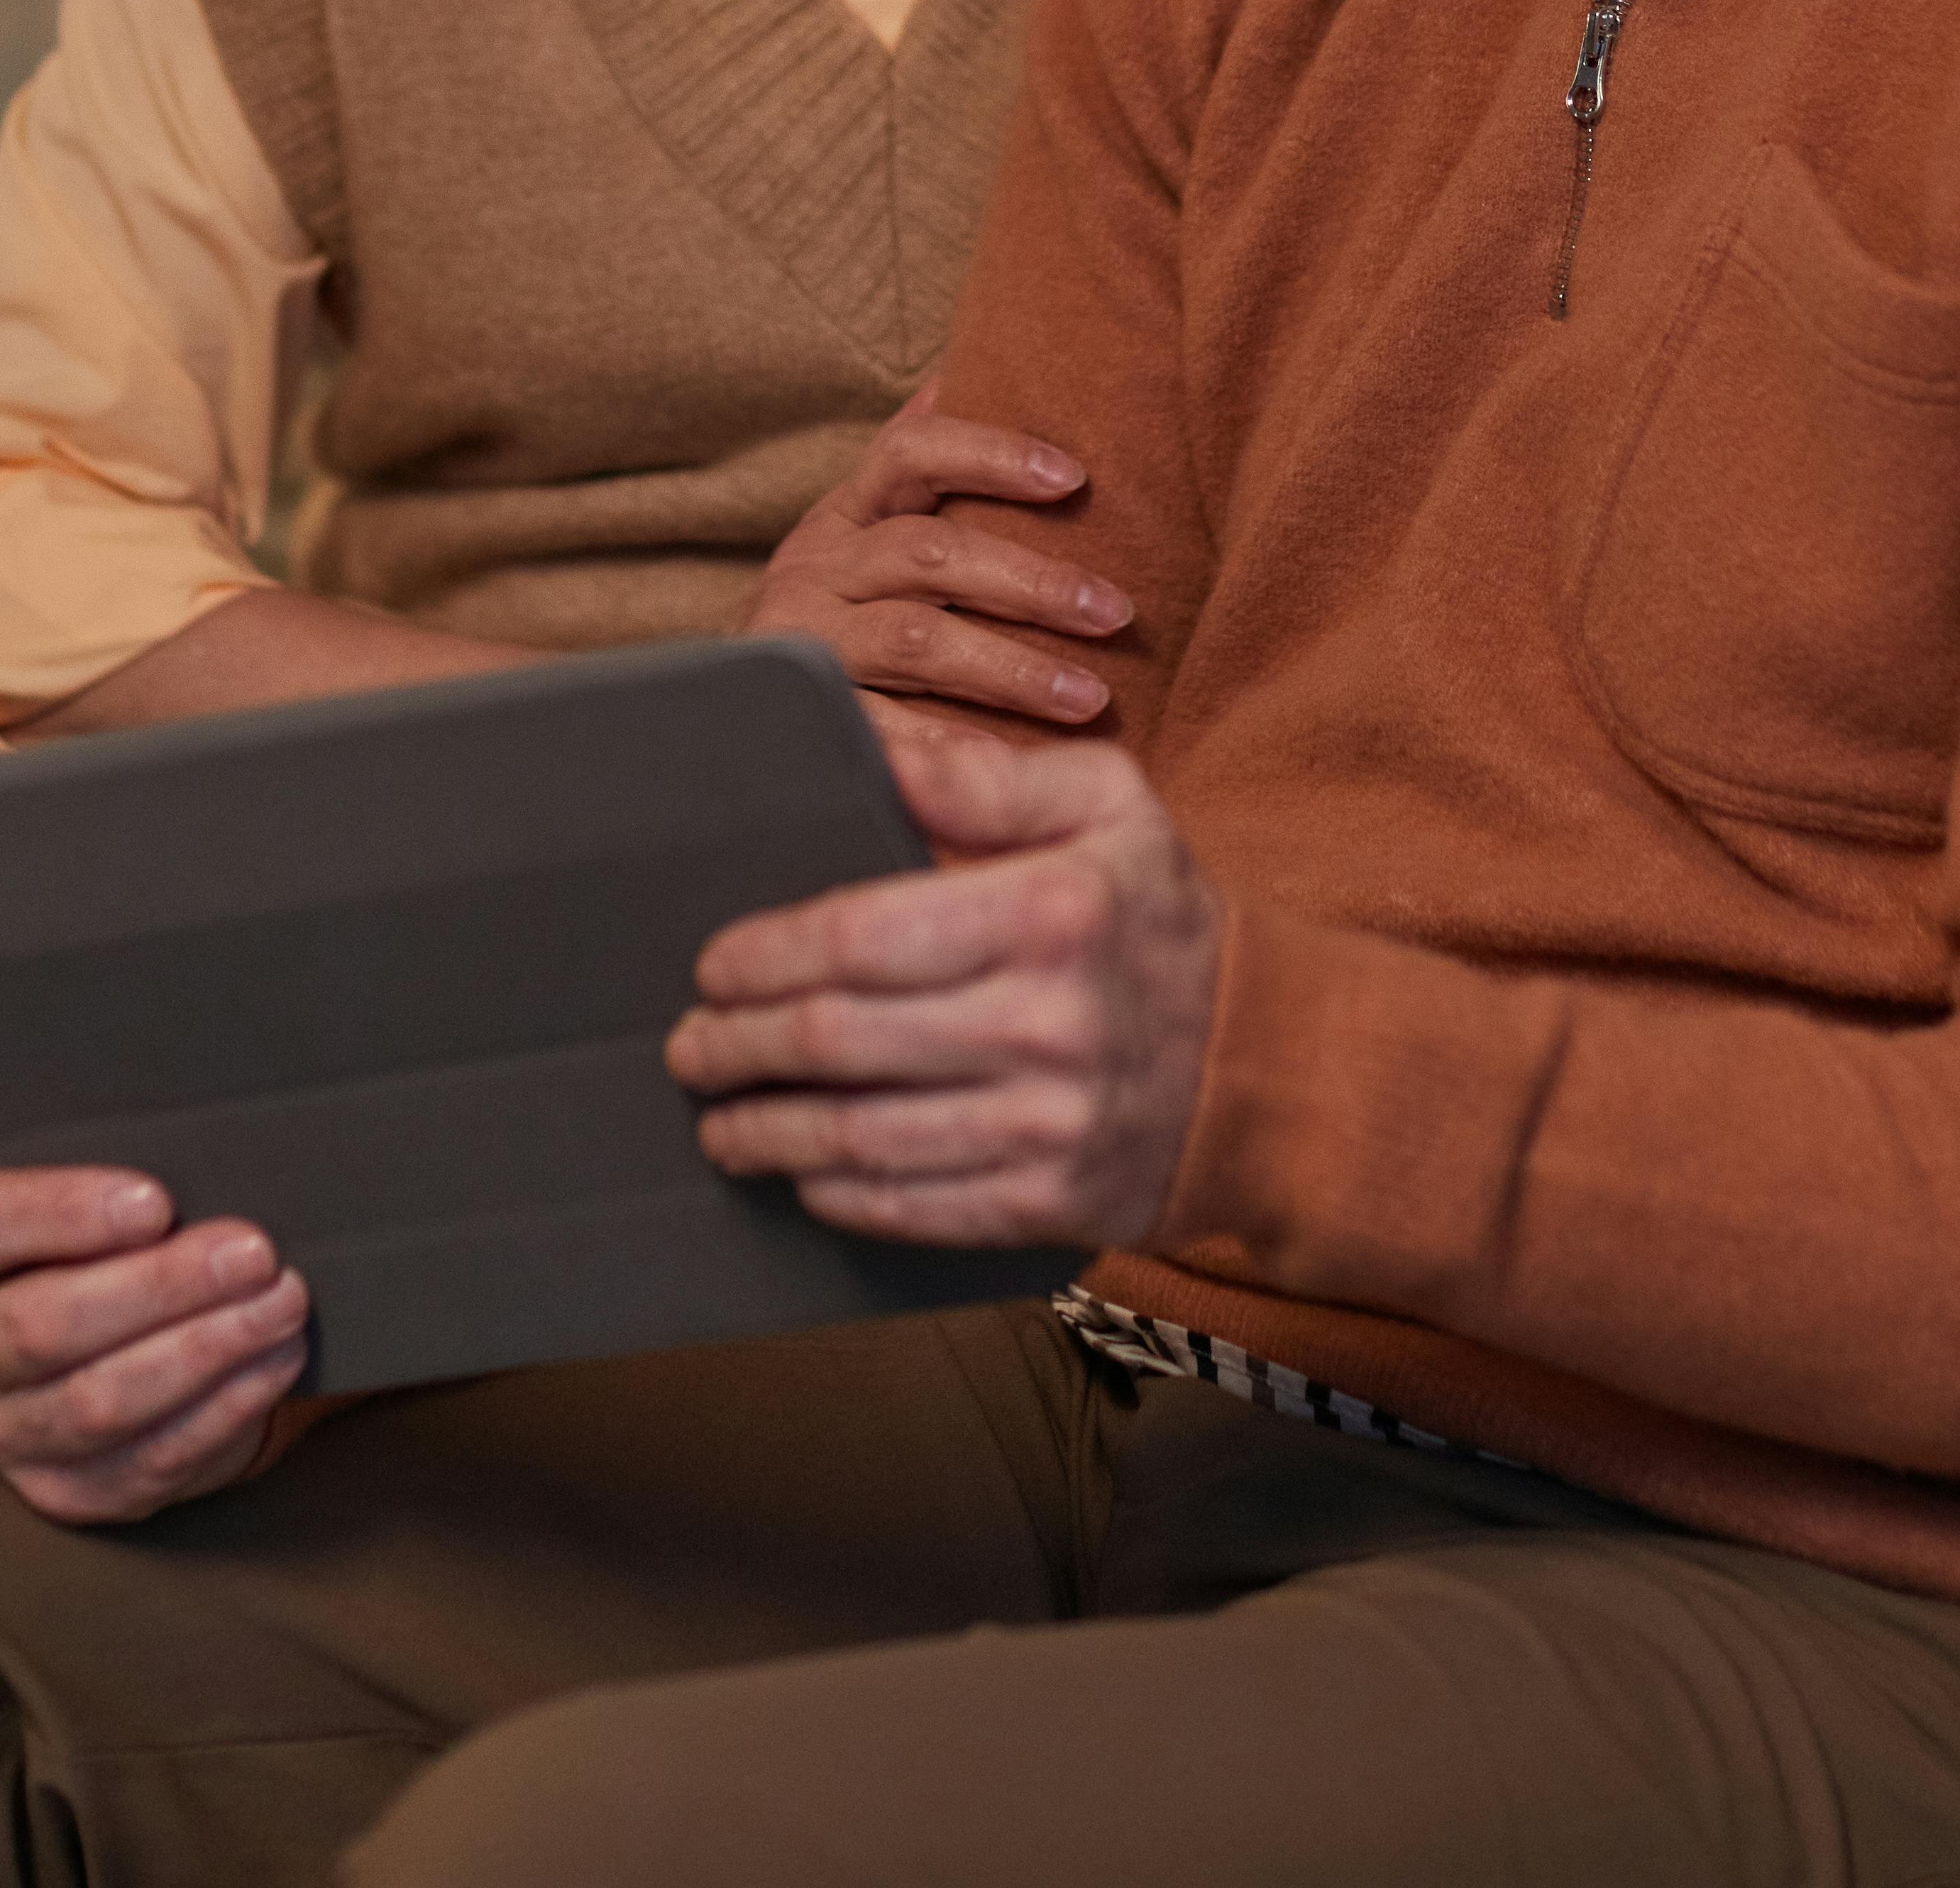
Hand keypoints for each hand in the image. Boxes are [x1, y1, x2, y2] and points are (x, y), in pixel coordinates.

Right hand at [0, 1076, 310, 1524]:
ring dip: (202, 1350)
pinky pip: (141, 1465)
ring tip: (283, 1298)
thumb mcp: (46, 1141)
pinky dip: (219, 1411)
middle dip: (159, 1287)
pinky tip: (274, 1359)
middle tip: (255, 1248)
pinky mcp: (64, 1492)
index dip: (56, 1214)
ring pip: (96, 1405)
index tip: (156, 1198)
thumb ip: (16, 1104)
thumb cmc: (84, 1204)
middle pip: (40, 1326)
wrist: (113, 1313)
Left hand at [665, 717, 1221, 1251]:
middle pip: (844, 1042)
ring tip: (718, 1120)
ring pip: (863, 1140)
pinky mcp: (1050, 1205)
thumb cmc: (1159, 918)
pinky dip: (839, 1195)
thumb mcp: (1108, 804)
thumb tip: (879, 752)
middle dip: (743, 1046)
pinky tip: (800, 1174)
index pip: (864, 935)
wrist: (1269, 1064)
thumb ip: (991, 776)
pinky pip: (915, 1208)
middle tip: (689, 1046)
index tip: (714, 966)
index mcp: (1049, 911)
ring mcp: (1049, 1126)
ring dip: (769, 1133)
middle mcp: (1046, 1023)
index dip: (769, 955)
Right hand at [747, 380, 1132, 733]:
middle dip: (1032, 583)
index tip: (1073, 478)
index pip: (912, 454)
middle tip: (1116, 612)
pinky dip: (949, 743)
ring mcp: (807, 642)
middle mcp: (817, 568)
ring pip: (917, 641)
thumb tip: (955, 376)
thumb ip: (912, 467)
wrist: (722, 705)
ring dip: (1012, 669)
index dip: (992, 456)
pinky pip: (883, 728)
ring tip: (1090, 697)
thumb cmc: (833, 609)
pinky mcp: (806, 715)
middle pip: (930, 554)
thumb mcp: (858, 531)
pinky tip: (1012, 761)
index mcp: (844, 514)